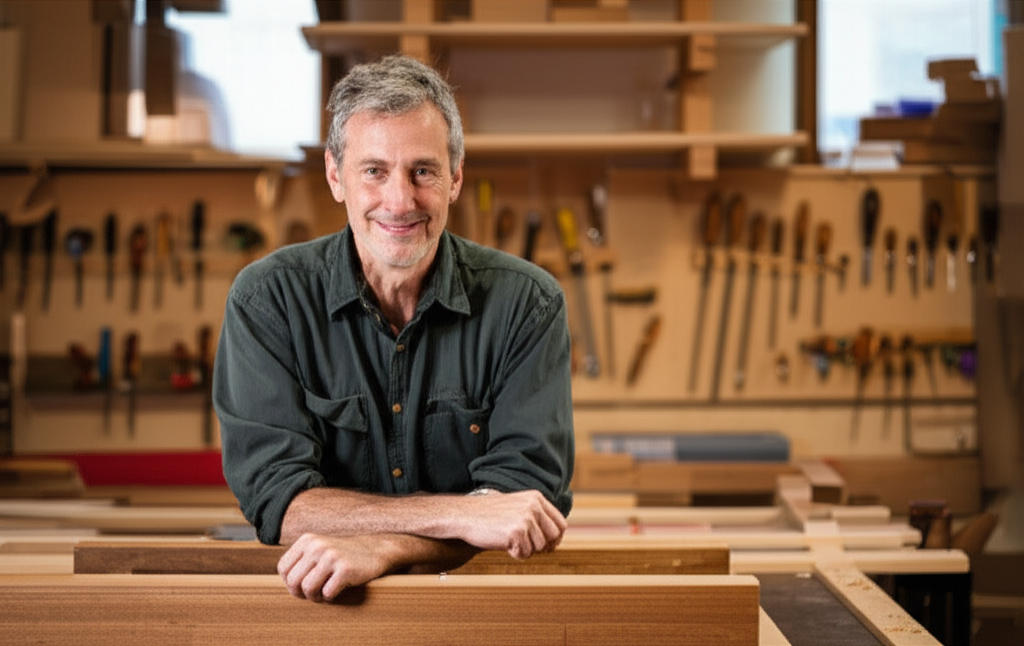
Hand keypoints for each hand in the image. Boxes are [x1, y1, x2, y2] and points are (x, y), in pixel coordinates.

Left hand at [277, 533, 395, 601]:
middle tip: (314, 594)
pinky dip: (331, 597)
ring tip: (324, 593)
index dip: (290, 582)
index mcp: (307, 540)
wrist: (376, 550)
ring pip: (307, 588)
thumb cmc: (344, 555)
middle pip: (293, 581)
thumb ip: (301, 561)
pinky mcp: (346, 568)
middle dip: (301, 593)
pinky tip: (338, 591)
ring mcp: (332, 556)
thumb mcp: (319, 550)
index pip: (283, 568)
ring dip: (315, 597)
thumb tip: (285, 584)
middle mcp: (317, 545)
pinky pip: (327, 593)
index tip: (302, 586)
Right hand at [457, 490, 566, 558]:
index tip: (547, 546)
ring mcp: (526, 518)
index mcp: (536, 498)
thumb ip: (536, 517)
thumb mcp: (517, 507)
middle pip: (554, 536)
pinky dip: (516, 554)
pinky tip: (504, 545)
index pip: (560, 523)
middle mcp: (533, 506)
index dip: (555, 538)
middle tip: (528, 547)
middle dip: (543, 546)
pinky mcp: (517, 532)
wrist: (465, 515)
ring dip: (526, 550)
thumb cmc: (490, 515)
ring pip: (540, 547)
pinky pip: (525, 553)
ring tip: (510, 542)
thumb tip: (556, 539)